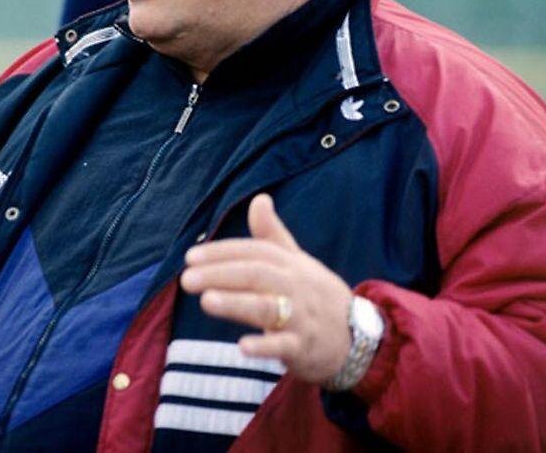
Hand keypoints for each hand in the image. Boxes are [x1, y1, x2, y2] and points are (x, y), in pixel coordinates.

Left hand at [180, 194, 353, 384]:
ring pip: (267, 308)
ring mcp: (301, 318)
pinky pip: (284, 346)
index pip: (255, 252)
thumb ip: (272, 235)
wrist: (358, 337)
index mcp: (291, 264)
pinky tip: (241, 347)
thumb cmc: (317, 296)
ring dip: (236, 304)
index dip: (223, 252)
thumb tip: (259, 198)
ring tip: (206, 301)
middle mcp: (295, 287)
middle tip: (187, 279)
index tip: (190, 257)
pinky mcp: (304, 348)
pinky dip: (264, 346)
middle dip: (221, 274)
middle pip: (257, 275)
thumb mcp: (298, 262)